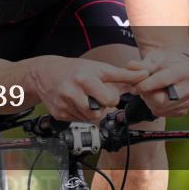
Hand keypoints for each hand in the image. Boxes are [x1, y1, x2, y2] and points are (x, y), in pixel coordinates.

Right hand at [29, 56, 147, 122]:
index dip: (112, 99)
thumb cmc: (76, 69)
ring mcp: (64, 104)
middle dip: (101, 107)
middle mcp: (73, 91)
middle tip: (96, 98)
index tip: (108, 94)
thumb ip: (122, 75)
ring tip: (85, 99)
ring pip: (89, 119)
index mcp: (85, 79)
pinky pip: (78, 121)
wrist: (44, 73)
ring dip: (91, 112)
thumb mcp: (99, 68)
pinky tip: (75, 103)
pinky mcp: (59, 114)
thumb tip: (144, 75)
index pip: (109, 99)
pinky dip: (80, 115)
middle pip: (99, 113)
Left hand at [128, 50, 188, 117]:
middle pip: (161, 100)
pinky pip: (163, 113)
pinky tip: (155, 96)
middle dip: (147, 95)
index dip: (145, 85)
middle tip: (140, 88)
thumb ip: (143, 64)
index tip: (134, 87)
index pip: (162, 81)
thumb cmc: (165, 61)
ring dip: (149, 101)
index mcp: (184, 71)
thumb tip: (130, 66)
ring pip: (160, 109)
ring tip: (148, 90)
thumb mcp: (155, 57)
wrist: (178, 67)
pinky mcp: (184, 110)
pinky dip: (154, 106)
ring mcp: (188, 101)